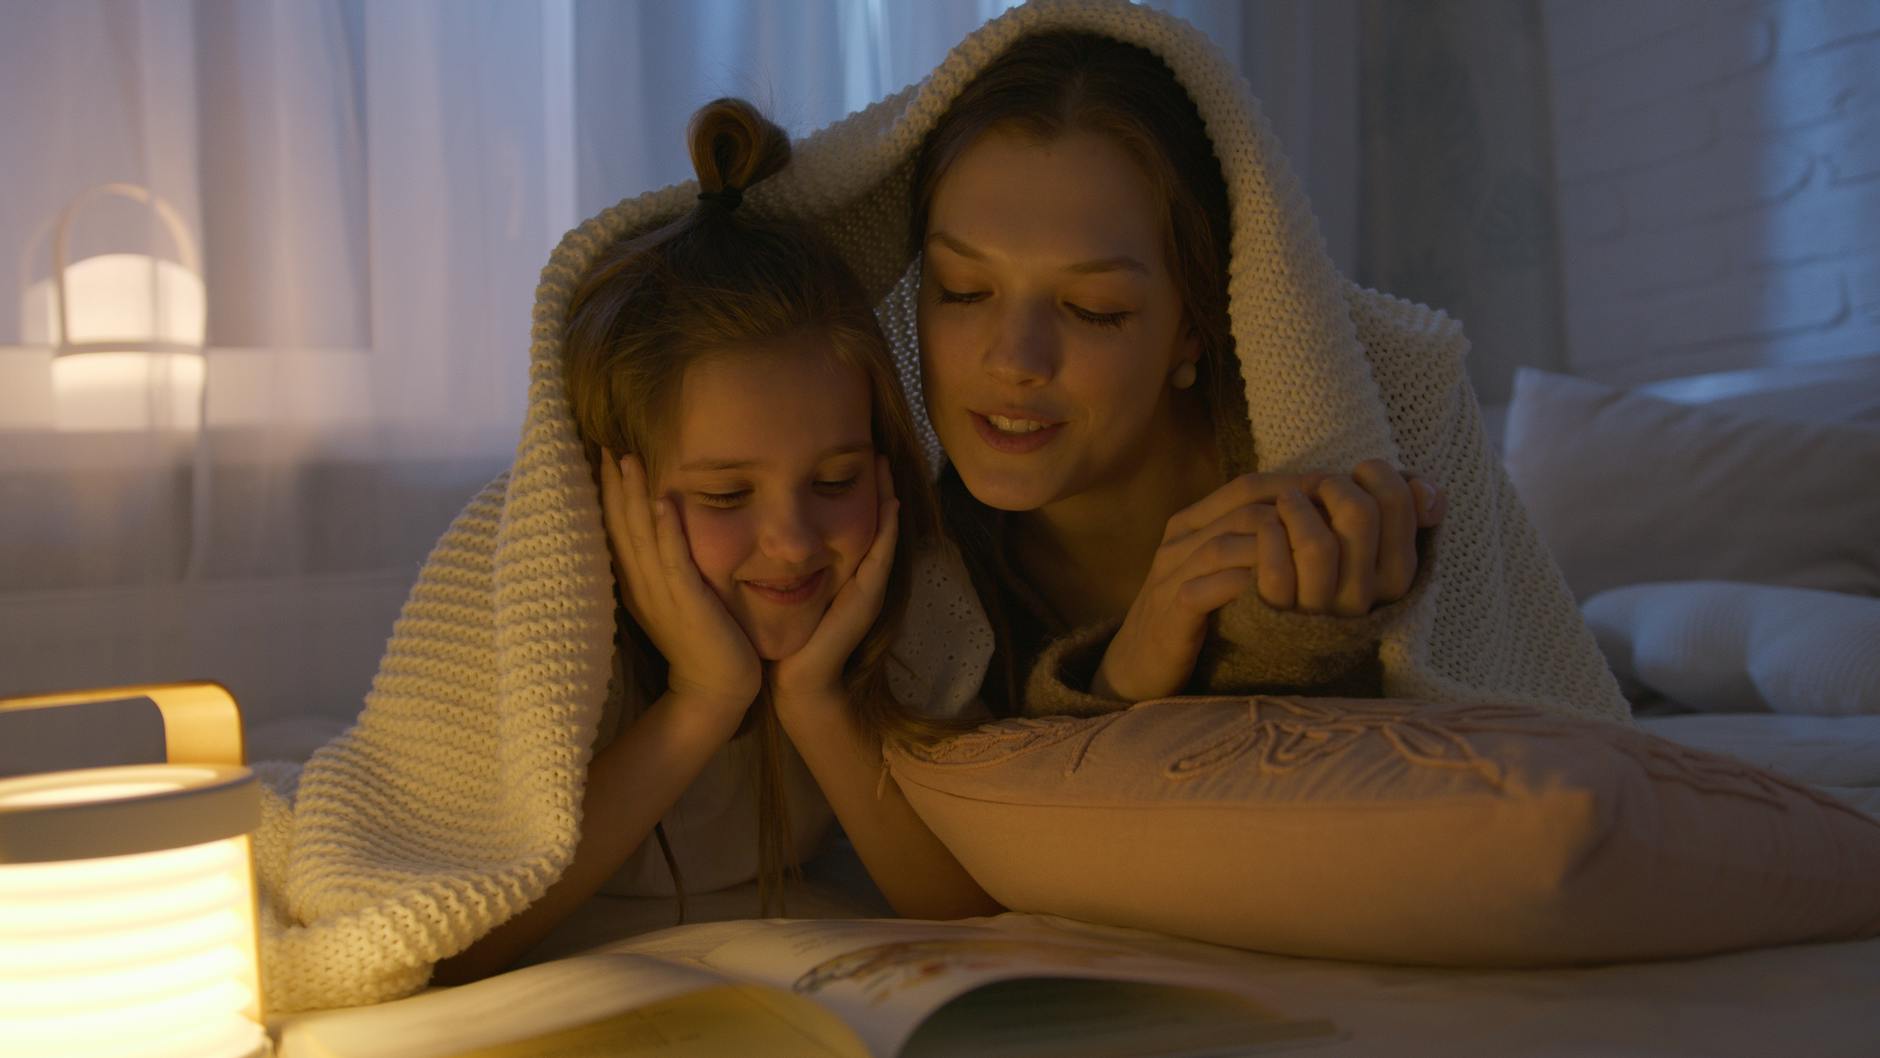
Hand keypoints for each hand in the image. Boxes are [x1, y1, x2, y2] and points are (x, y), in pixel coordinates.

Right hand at [600, 449, 760, 726]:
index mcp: (635, 582)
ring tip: (626, 458)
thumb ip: (663, 566)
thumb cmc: (702, 639)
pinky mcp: (688, 604)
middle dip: (614, 483)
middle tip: (605, 441)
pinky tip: (664, 500)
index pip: (615, 529)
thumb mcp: (674, 596)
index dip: (607, 491)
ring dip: (634, 496)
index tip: (601, 451)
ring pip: (642, 537)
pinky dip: (669, 530)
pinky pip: (675, 561)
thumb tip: (657, 527)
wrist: (719, 689)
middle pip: (620, 525)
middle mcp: (641, 585)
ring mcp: (663, 594)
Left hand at [771, 456, 899, 716]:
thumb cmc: (781, 639)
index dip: (853, 490)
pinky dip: (887, 532)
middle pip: (873, 521)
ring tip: (885, 465)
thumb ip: (776, 563)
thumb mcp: (779, 589)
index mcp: (839, 572)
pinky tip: (889, 506)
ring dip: (887, 499)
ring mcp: (867, 588)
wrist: (793, 681)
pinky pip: (880, 558)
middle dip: (876, 486)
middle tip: (876, 448)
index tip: (850, 454)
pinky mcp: (866, 600)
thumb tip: (755, 531)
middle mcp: (859, 577)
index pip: (851, 521)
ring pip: (883, 534)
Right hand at [1091, 463, 1442, 701]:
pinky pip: (1211, 586)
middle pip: (1245, 507)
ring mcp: (1172, 572)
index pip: (1249, 486)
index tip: (1342, 497)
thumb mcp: (1221, 572)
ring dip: (1281, 546)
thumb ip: (1254, 544)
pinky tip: (1284, 595)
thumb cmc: (1192, 619)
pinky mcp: (1170, 609)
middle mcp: (1180, 539)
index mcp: (1193, 523)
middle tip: (1346, 527)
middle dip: (1301, 512)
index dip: (1299, 485)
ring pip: (1230, 540)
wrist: (1136, 667)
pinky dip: (1250, 585)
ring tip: (1322, 560)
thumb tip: (1316, 524)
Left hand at [1267, 459, 1445, 616]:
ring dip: (1296, 506)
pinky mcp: (1281, 613)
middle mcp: (1365, 596)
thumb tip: (1425, 489)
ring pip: (1318, 545)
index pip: (1398, 502)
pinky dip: (1270, 535)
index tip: (1356, 474)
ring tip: (1288, 500)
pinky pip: (1277, 571)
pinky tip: (1269, 526)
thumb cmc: (1336, 555)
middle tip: (1318, 486)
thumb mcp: (1380, 534)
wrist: (1286, 608)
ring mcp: (1322, 609)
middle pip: (1359, 514)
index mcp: (1397, 574)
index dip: (1375, 472)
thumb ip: (1409, 505)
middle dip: (1334, 484)